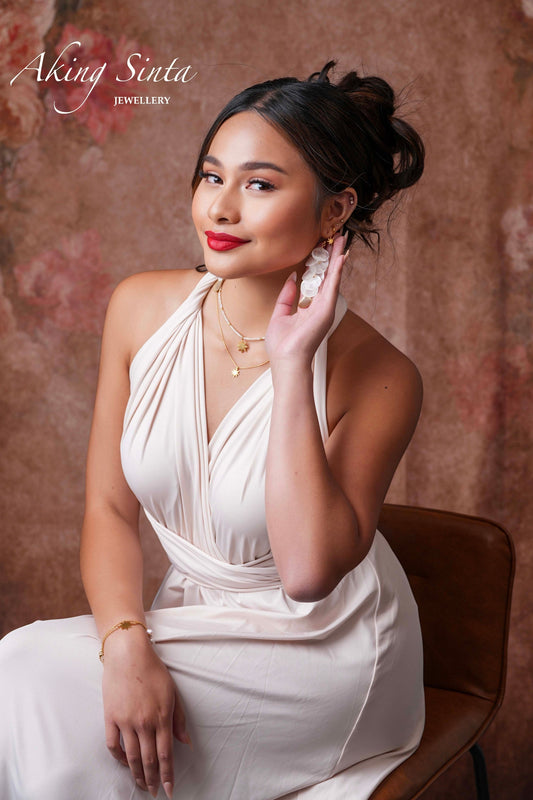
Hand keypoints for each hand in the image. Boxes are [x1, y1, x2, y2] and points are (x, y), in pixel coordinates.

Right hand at [102, 630, 190, 797]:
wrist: (128, 654)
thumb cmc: (153, 670)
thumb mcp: (172, 692)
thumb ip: (179, 719)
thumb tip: (186, 742)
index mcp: (162, 716)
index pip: (166, 754)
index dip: (168, 775)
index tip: (169, 790)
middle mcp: (144, 723)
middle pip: (148, 760)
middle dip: (153, 779)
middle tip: (155, 792)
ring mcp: (125, 721)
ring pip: (131, 757)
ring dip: (137, 774)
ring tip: (141, 784)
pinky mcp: (110, 717)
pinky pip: (113, 745)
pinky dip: (118, 758)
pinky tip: (124, 763)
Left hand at [265, 232, 347, 368]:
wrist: (286, 360)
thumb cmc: (282, 345)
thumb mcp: (280, 314)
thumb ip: (287, 296)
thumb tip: (293, 276)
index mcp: (309, 307)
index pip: (315, 280)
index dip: (317, 263)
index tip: (319, 246)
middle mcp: (320, 306)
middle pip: (327, 275)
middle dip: (331, 255)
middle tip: (336, 237)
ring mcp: (325, 308)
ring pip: (333, 277)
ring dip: (337, 257)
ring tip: (342, 240)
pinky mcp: (326, 310)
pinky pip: (333, 286)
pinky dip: (337, 270)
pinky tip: (341, 256)